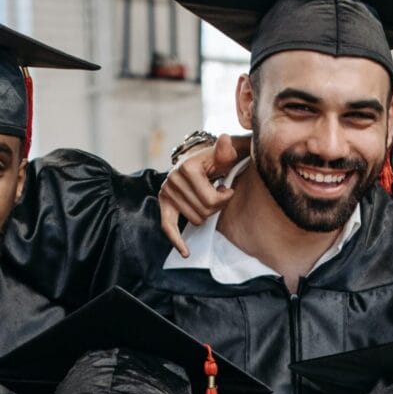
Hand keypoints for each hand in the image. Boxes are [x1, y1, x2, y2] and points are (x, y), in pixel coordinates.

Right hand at [159, 133, 244, 257]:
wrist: (199, 158)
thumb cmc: (216, 159)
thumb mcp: (224, 154)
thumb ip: (227, 150)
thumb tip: (226, 141)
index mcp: (188, 168)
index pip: (212, 201)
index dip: (225, 198)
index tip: (227, 189)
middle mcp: (174, 179)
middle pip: (203, 212)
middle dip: (216, 207)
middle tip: (218, 194)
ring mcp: (167, 191)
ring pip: (195, 220)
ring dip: (205, 214)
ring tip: (207, 199)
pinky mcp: (164, 202)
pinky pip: (168, 226)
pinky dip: (176, 240)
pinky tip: (185, 252)